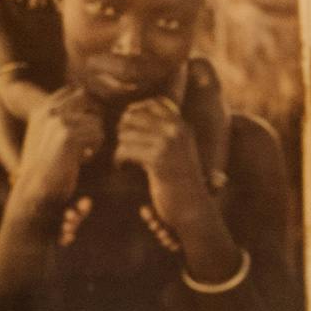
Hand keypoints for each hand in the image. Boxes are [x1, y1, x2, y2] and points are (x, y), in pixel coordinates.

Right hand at [11, 86, 104, 213]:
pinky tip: (81, 160)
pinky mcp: (67, 136)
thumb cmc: (48, 164)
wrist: (36, 186)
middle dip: (94, 117)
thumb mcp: (48, 134)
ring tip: (80, 153)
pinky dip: (94, 150)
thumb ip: (62, 116)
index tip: (85, 126)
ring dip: (94, 139)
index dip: (87, 106)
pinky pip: (97, 135)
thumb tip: (84, 95)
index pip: (74, 91)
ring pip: (96, 121)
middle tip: (88, 138)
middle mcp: (49, 111)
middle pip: (87, 98)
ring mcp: (58, 122)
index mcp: (43, 108)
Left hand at [114, 95, 212, 223]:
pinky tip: (121, 168)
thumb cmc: (179, 181)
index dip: (136, 111)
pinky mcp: (157, 159)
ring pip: (126, 133)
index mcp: (182, 126)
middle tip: (122, 147)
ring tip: (120, 160)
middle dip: (122, 130)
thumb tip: (129, 115)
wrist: (192, 207)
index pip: (154, 102)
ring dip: (119, 147)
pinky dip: (118, 160)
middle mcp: (176, 130)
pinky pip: (125, 150)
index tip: (129, 128)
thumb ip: (162, 132)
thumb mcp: (177, 151)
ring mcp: (168, 143)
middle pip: (135, 115)